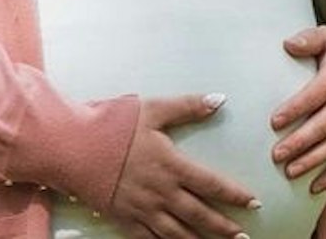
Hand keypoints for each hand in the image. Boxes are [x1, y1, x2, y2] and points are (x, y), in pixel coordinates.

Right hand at [103, 93, 259, 238]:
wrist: (71, 147)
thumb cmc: (112, 125)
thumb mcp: (152, 109)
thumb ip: (187, 106)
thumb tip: (220, 100)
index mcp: (171, 165)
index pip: (212, 184)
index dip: (235, 195)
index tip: (254, 202)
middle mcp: (161, 192)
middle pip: (200, 215)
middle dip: (224, 228)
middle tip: (243, 237)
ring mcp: (142, 210)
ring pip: (179, 234)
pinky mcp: (124, 220)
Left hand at [269, 26, 325, 193]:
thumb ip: (308, 38)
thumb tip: (288, 44)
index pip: (315, 95)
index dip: (295, 109)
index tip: (274, 122)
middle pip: (324, 126)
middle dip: (300, 143)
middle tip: (277, 155)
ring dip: (313, 162)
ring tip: (290, 172)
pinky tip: (314, 187)